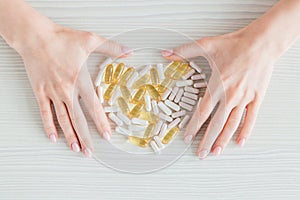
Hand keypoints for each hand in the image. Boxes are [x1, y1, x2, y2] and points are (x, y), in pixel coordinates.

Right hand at [17, 22, 131, 156]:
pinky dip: (49, 126)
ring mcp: (53, 93)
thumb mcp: (90, 40)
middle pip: (78, 119)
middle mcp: (67, 90)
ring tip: (76, 148)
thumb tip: (129, 51)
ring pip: (63, 120)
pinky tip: (53, 137)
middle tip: (91, 151)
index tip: (107, 136)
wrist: (35, 36)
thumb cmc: (62, 38)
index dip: (101, 123)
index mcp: (81, 80)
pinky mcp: (40, 92)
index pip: (94, 108)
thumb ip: (112, 48)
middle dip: (86, 137)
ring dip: (70, 136)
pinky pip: (45, 113)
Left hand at [162, 28, 275, 158]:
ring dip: (223, 140)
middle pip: (216, 124)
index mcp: (217, 86)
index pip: (202, 112)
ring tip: (215, 152)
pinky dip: (246, 131)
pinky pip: (251, 118)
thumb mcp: (206, 45)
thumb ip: (184, 51)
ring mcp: (244, 98)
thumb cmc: (234, 44)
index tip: (187, 137)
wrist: (260, 42)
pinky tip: (239, 142)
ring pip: (232, 124)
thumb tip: (166, 53)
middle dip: (206, 140)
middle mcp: (230, 96)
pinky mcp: (257, 98)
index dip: (193, 126)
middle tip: (200, 153)